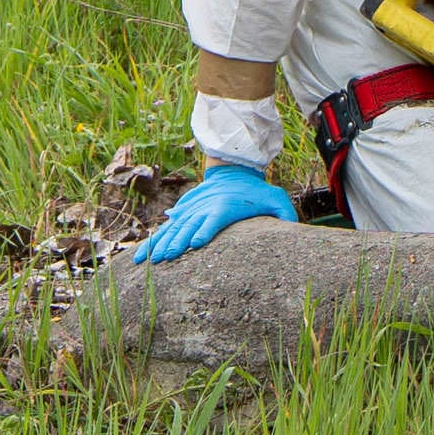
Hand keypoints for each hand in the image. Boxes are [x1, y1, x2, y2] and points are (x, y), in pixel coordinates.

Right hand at [132, 164, 294, 263]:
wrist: (233, 172)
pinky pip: (168, 230)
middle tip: (163, 259)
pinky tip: (142, 256)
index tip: (195, 243)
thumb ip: (284, 212)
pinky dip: (155, 242)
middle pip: (188, 227)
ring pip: (173, 230)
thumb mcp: (275, 198)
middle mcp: (205, 210)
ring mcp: (193, 213)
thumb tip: (291, 224)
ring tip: (146, 262)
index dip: (205, 230)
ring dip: (159, 245)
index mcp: (224, 208)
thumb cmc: (257, 191)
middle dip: (175, 243)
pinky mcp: (186, 216)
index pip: (214, 220)